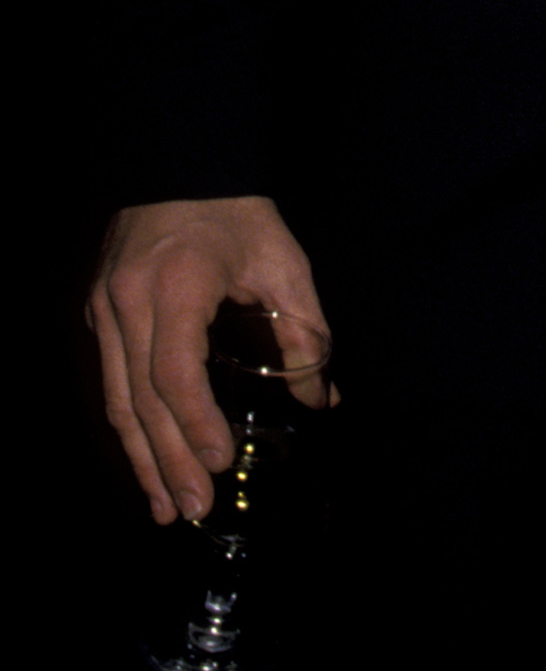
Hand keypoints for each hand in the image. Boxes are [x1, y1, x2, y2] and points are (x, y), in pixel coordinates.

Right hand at [88, 197, 333, 524]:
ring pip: (118, 399)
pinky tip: (144, 461)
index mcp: (175, 288)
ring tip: (165, 508)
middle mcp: (127, 303)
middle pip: (142, 399)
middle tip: (192, 511)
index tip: (219, 462)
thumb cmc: (236, 210)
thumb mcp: (281, 263)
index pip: (176, 372)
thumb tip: (323, 396)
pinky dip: (129, 427)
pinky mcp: (97, 314)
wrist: (178, 160)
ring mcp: (104, 310)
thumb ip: (303, 331)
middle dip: (167, 461)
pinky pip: (111, 383)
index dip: (194, 424)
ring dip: (142, 458)